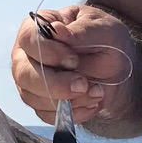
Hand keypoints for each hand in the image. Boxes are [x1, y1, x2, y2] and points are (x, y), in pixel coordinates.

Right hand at [10, 5, 135, 124]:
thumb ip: (80, 31)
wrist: (117, 67)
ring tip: (96, 91)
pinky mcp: (39, 103)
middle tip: (84, 84)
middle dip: (56, 84)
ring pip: (34, 98)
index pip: (29, 39)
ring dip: (69, 100)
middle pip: (24, 74)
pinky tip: (91, 102)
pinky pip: (47, 115)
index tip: (74, 60)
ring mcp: (29, 81)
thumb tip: (56, 30)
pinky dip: (72, 113)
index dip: (49, 52)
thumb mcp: (101, 29)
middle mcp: (26, 55)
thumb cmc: (105, 40)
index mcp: (37, 27)